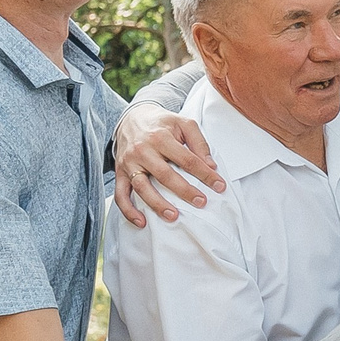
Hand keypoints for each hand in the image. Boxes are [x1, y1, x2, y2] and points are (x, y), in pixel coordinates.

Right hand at [112, 108, 223, 225]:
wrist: (132, 118)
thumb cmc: (161, 124)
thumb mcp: (183, 124)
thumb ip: (199, 143)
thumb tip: (211, 166)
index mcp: (161, 137)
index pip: (187, 159)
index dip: (205, 174)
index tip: (219, 186)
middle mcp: (143, 150)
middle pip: (164, 174)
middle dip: (184, 191)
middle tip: (201, 202)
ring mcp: (129, 163)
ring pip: (142, 187)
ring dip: (157, 204)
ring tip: (173, 216)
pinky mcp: (120, 173)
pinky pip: (121, 194)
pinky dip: (128, 210)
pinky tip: (141, 222)